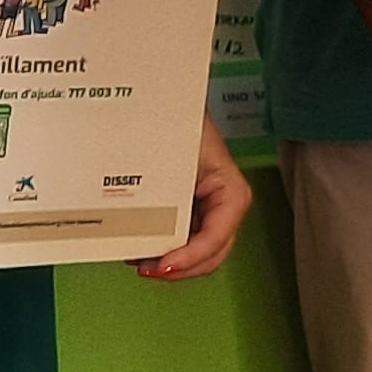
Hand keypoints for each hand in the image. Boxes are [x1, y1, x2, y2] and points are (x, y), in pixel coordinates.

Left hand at [136, 116, 254, 279]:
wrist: (173, 103)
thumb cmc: (182, 121)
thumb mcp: (178, 153)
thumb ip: (167, 189)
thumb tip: (142, 224)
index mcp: (231, 193)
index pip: (215, 238)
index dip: (189, 257)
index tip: (163, 265)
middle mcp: (225, 207)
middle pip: (209, 255)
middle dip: (179, 268)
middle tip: (146, 268)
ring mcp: (211, 211)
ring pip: (197, 254)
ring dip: (171, 263)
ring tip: (140, 260)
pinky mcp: (194, 212)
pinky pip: (184, 240)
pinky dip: (166, 249)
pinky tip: (144, 248)